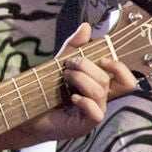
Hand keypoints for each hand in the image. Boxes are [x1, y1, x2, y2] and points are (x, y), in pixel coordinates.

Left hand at [0, 24, 136, 150]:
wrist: (26, 110)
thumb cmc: (45, 89)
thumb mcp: (60, 63)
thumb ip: (74, 47)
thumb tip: (86, 26)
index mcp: (99, 85)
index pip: (126, 79)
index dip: (118, 66)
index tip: (99, 59)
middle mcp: (100, 99)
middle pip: (107, 79)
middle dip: (85, 67)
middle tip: (67, 67)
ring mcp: (94, 112)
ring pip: (100, 91)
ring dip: (80, 79)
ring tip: (64, 78)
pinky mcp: (85, 124)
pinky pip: (95, 112)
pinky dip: (83, 101)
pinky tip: (70, 97)